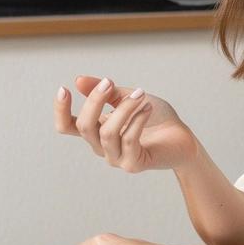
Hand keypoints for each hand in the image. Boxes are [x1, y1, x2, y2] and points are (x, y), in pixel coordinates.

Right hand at [54, 75, 198, 173]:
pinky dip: (137, 120)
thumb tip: (79, 80)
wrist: (183, 139)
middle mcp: (102, 147)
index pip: (67, 126)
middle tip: (109, 82)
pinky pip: (128, 140)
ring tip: (140, 94)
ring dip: (123, 109)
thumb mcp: (129, 98)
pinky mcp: (133, 164)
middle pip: (84, 127)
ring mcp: (116, 158)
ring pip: (107, 132)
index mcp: (97, 131)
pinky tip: (148, 107)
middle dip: (94, 101)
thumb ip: (106, 92)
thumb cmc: (156, 119)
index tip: (64, 89)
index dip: (60, 110)